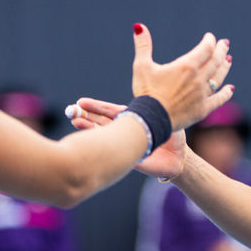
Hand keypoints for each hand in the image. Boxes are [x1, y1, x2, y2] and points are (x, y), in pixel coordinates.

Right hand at [67, 98, 186, 179]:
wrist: (179, 156)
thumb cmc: (173, 134)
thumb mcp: (163, 117)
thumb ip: (152, 109)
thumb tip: (147, 90)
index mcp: (131, 120)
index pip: (110, 111)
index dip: (96, 107)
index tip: (80, 101)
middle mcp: (124, 132)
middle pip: (101, 122)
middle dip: (86, 116)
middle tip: (71, 111)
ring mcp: (125, 146)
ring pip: (104, 136)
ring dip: (89, 129)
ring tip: (75, 121)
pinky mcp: (129, 160)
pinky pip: (114, 153)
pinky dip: (102, 149)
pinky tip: (91, 142)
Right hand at [130, 25, 233, 130]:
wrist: (150, 120)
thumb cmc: (146, 93)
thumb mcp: (141, 66)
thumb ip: (143, 46)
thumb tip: (138, 26)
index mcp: (186, 66)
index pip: (205, 49)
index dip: (209, 41)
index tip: (210, 37)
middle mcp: (198, 79)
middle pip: (215, 61)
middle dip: (220, 51)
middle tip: (225, 44)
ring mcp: (202, 95)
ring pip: (218, 78)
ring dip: (224, 67)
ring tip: (228, 60)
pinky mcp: (203, 110)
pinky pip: (218, 100)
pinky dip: (226, 93)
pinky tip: (231, 89)